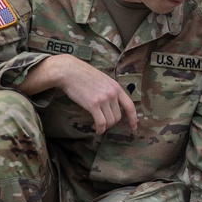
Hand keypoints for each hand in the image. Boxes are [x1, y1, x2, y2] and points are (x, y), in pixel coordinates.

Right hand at [21, 54, 137, 134]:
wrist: (68, 71)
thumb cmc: (83, 75)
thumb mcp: (103, 79)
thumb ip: (110, 90)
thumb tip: (112, 105)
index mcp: (116, 87)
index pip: (130, 106)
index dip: (133, 119)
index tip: (134, 127)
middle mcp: (112, 93)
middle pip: (118, 116)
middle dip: (111, 123)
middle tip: (103, 124)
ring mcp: (103, 99)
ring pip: (110, 121)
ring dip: (105, 127)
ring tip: (97, 126)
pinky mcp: (93, 105)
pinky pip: (101, 123)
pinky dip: (99, 129)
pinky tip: (95, 129)